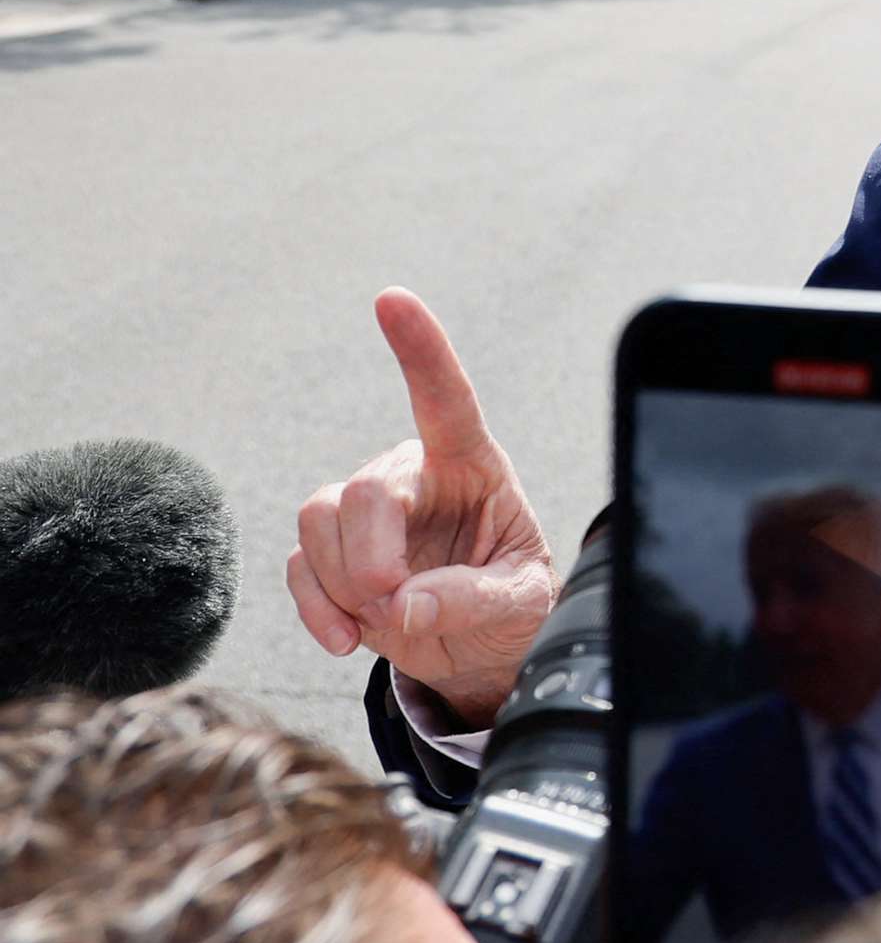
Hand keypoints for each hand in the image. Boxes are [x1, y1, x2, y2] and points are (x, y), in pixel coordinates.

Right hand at [286, 288, 556, 727]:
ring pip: (318, 519)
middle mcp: (411, 475)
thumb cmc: (512, 600)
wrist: (480, 643)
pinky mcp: (328, 551)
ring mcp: (363, 511)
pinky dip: (316, 608)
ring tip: (387, 618)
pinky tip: (344, 639)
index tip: (392, 299)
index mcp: (470, 465)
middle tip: (396, 600)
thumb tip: (403, 604)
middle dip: (370, 555)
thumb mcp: (519, 601)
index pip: (446, 399)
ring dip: (344, 582)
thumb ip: (471, 599)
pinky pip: (297, 564)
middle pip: (362, 491)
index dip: (419, 349)